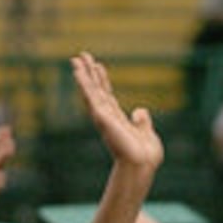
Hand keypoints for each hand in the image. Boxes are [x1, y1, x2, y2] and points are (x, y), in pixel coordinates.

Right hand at [72, 52, 162, 171]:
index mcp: (117, 120)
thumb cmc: (145, 157)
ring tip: (76, 59)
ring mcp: (103, 117)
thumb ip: (143, 123)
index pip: (107, 96)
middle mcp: (107, 118)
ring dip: (82, 75)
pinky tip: (78, 72)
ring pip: (90, 92)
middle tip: (80, 56)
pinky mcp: (102, 118)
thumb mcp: (147, 135)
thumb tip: (140, 110)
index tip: (98, 65)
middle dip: (88, 73)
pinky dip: (84, 84)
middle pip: (95, 90)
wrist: (141, 166)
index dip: (102, 80)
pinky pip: (91, 97)